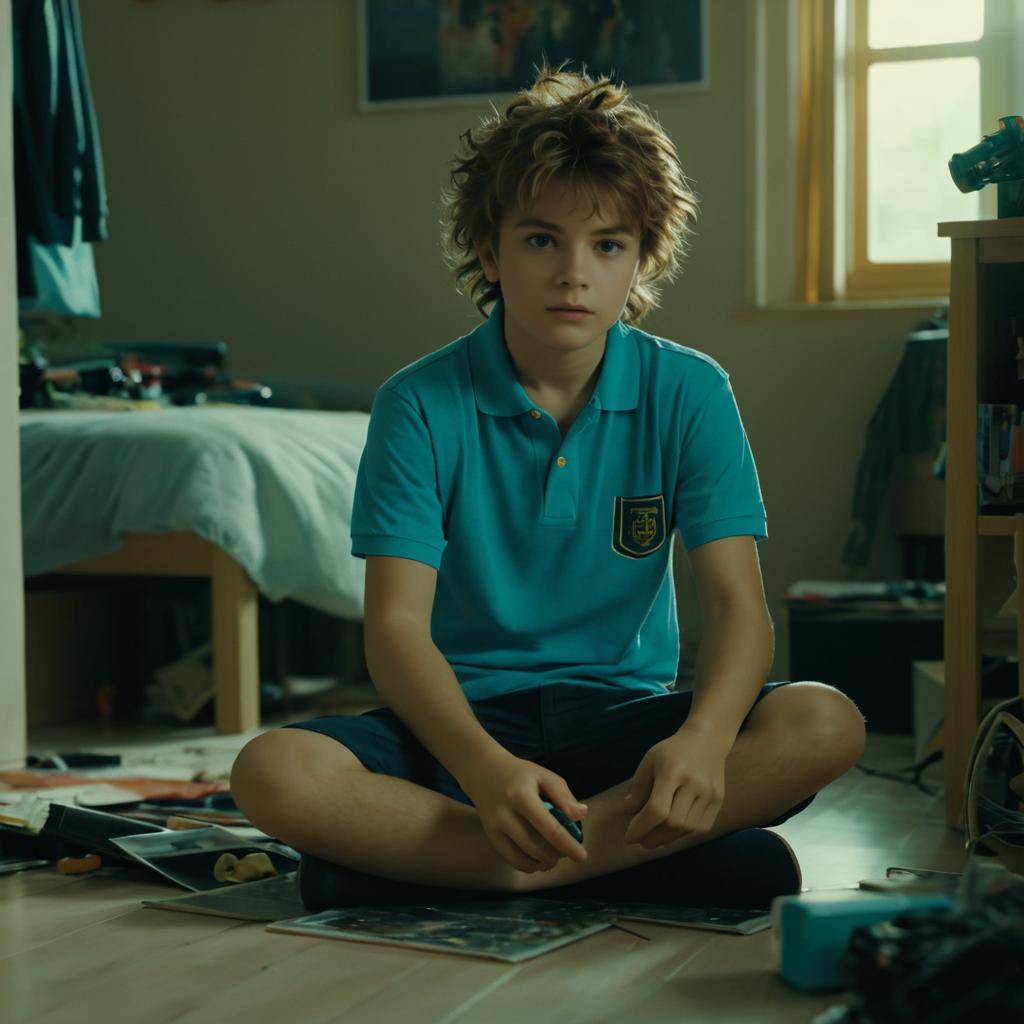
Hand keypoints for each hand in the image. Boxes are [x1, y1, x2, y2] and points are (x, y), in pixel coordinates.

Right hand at [459, 751, 587, 873]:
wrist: (483, 771)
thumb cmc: (519, 774)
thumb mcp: (543, 775)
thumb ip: (563, 796)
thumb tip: (581, 815)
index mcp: (521, 795)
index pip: (548, 827)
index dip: (567, 845)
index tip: (582, 856)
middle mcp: (505, 813)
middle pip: (535, 847)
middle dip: (556, 856)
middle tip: (568, 854)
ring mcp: (494, 827)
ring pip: (522, 859)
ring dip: (542, 864)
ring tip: (553, 858)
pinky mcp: (490, 835)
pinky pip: (511, 859)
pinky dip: (527, 865)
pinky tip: (537, 859)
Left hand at [622, 725, 729, 848]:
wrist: (707, 740)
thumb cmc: (672, 751)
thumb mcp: (649, 761)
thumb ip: (638, 788)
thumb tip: (629, 812)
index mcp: (672, 771)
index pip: (657, 810)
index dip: (641, 828)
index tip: (628, 837)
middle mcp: (693, 784)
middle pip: (672, 823)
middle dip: (653, 837)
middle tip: (640, 841)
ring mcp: (709, 793)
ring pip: (687, 828)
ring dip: (667, 838)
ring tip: (653, 838)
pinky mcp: (719, 800)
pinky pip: (701, 827)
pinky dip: (684, 834)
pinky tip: (672, 831)